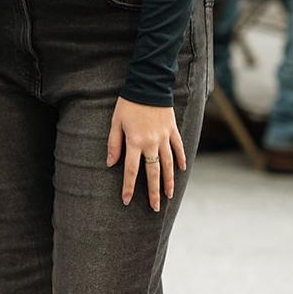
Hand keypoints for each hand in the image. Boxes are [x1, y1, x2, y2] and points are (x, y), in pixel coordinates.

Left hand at [106, 97, 185, 211]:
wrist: (148, 85)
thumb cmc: (128, 103)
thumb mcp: (115, 122)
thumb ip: (114, 143)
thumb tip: (110, 163)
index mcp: (135, 142)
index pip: (130, 170)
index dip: (128, 187)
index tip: (126, 200)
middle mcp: (151, 143)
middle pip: (153, 173)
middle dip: (153, 192)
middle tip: (154, 208)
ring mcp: (164, 138)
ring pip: (168, 165)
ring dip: (169, 181)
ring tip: (169, 195)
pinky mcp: (173, 130)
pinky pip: (179, 148)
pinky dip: (181, 159)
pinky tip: (182, 170)